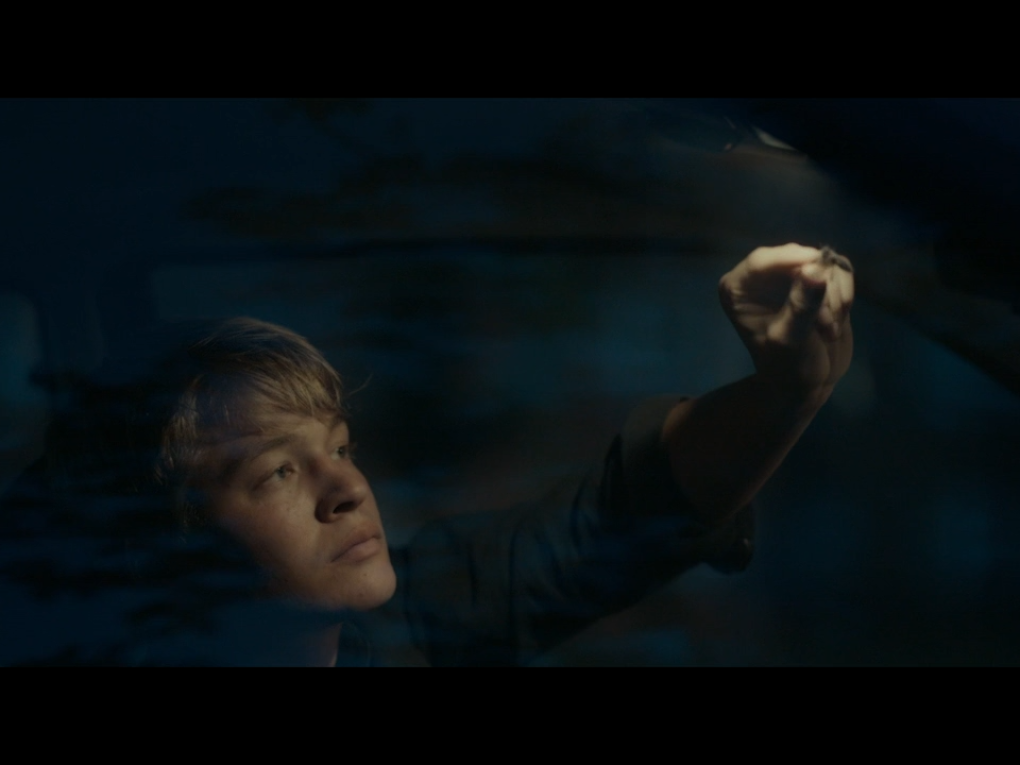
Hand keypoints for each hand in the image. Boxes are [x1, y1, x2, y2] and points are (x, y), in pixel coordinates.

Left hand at [718, 243, 853, 399]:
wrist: (807, 382)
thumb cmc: (787, 367)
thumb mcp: (789, 341)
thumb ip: (799, 307)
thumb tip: (814, 271)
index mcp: (736, 288)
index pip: (762, 260)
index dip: (790, 258)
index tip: (817, 265)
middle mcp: (760, 276)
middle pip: (796, 257)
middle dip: (818, 288)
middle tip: (826, 324)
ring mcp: (789, 275)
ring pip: (823, 264)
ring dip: (833, 297)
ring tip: (827, 330)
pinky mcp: (817, 279)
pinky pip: (839, 271)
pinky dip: (844, 294)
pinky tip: (836, 322)